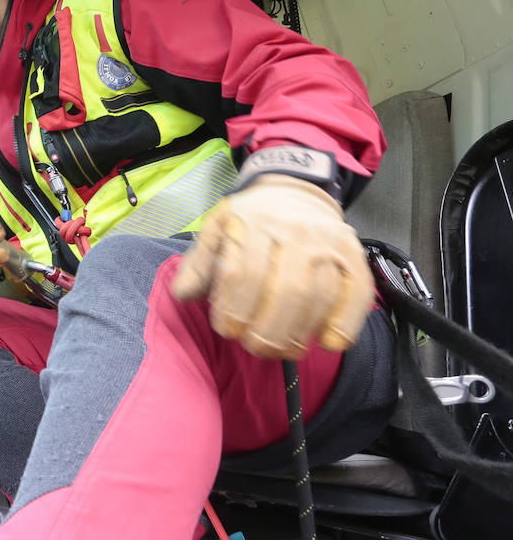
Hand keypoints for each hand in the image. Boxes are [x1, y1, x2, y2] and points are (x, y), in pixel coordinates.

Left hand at [171, 174, 372, 358]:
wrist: (293, 190)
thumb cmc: (249, 219)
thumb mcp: (216, 229)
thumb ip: (198, 264)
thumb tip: (183, 295)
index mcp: (252, 222)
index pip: (243, 274)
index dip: (234, 309)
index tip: (228, 330)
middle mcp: (294, 230)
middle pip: (286, 290)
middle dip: (269, 330)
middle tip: (256, 347)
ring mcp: (327, 241)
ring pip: (319, 295)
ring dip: (299, 332)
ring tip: (283, 349)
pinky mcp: (353, 253)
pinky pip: (357, 292)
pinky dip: (345, 322)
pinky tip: (327, 342)